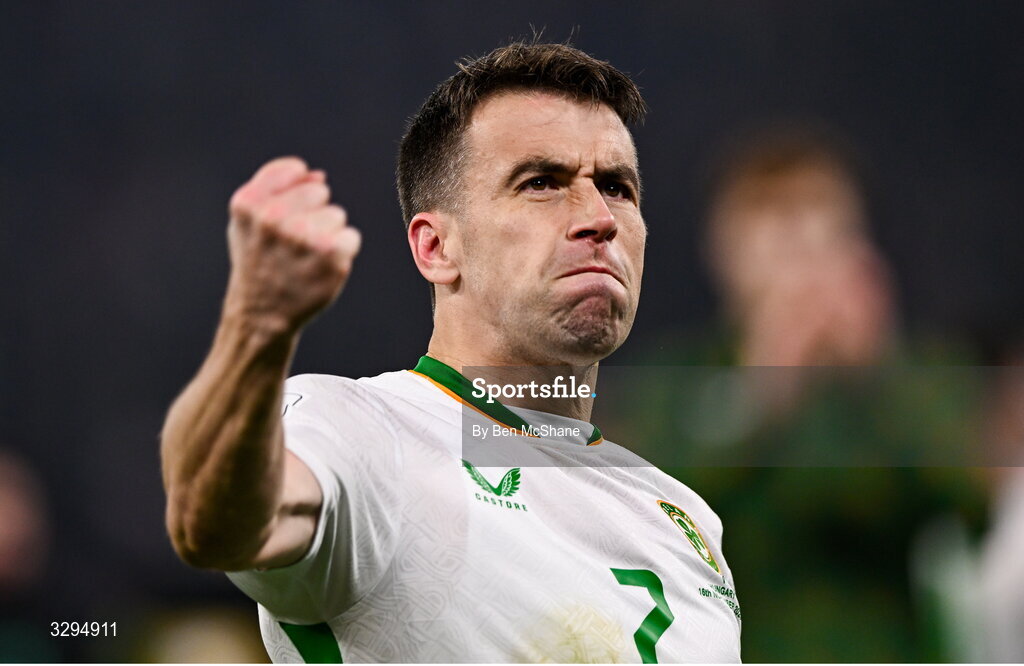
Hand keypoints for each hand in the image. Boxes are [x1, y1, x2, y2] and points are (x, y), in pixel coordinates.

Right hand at [223, 157, 360, 334]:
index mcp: (249, 202)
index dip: (294, 193)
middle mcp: (274, 217)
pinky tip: (321, 268)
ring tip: (305, 258)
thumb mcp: (249, 219)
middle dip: (313, 213)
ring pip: (337, 215)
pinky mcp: (331, 256)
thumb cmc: (258, 260)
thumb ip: (276, 186)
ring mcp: (303, 237)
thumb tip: (317, 175)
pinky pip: (351, 236)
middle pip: (320, 192)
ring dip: (328, 234)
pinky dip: (342, 252)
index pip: (295, 170)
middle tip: (295, 243)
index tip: (283, 217)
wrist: (262, 313)